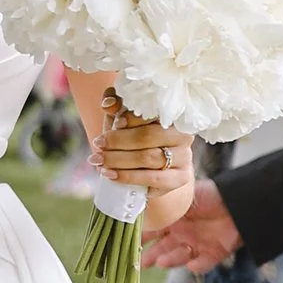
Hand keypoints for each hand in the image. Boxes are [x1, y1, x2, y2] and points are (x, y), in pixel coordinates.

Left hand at [96, 104, 194, 227]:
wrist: (156, 168)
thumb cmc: (138, 137)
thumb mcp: (126, 119)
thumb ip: (117, 106)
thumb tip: (109, 104)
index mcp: (172, 115)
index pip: (152, 112)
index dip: (131, 117)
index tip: (115, 123)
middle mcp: (182, 135)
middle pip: (148, 136)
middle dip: (118, 141)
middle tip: (98, 144)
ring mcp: (184, 157)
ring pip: (149, 158)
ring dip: (119, 160)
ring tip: (99, 161)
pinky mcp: (181, 178)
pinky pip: (154, 179)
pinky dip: (129, 177)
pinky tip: (112, 175)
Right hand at [145, 182, 240, 271]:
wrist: (240, 201)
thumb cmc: (210, 195)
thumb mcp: (181, 198)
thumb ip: (161, 206)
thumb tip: (138, 210)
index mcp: (174, 218)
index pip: (152, 231)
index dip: (140, 238)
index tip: (129, 243)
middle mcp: (183, 232)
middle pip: (162, 248)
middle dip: (150, 256)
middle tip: (139, 264)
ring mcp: (198, 243)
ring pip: (179, 257)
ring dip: (170, 260)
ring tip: (161, 261)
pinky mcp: (214, 253)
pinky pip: (203, 264)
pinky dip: (197, 266)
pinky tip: (192, 264)